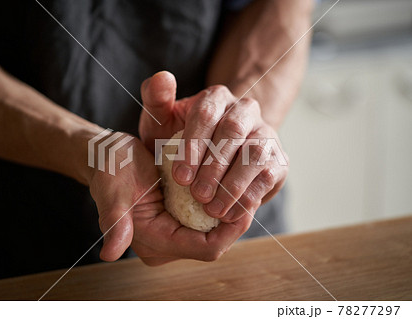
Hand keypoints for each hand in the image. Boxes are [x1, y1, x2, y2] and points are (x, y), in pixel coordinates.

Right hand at [88, 132, 257, 264]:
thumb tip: (110, 254)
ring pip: (215, 231)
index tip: (247, 204)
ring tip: (247, 187)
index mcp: (154, 243)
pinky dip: (222, 202)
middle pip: (215, 242)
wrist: (108, 156)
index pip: (206, 249)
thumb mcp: (112, 192)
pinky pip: (209, 218)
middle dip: (236, 221)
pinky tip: (232, 183)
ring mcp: (174, 231)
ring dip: (232, 211)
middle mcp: (166, 244)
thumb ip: (115, 223)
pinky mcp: (178, 218)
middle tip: (253, 193)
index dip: (231, 231)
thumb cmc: (109, 169)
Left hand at [139, 71, 287, 223]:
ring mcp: (265, 134)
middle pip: (233, 131)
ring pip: (256, 152)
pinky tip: (230, 213)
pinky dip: (249, 197)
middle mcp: (245, 110)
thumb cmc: (180, 139)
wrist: (213, 156)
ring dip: (233, 183)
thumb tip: (161, 77)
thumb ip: (156, 99)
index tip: (179, 177)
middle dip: (214, 166)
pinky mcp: (278, 159)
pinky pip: (269, 175)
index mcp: (216, 97)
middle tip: (197, 194)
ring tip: (213, 208)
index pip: (206, 113)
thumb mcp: (162, 121)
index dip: (193, 146)